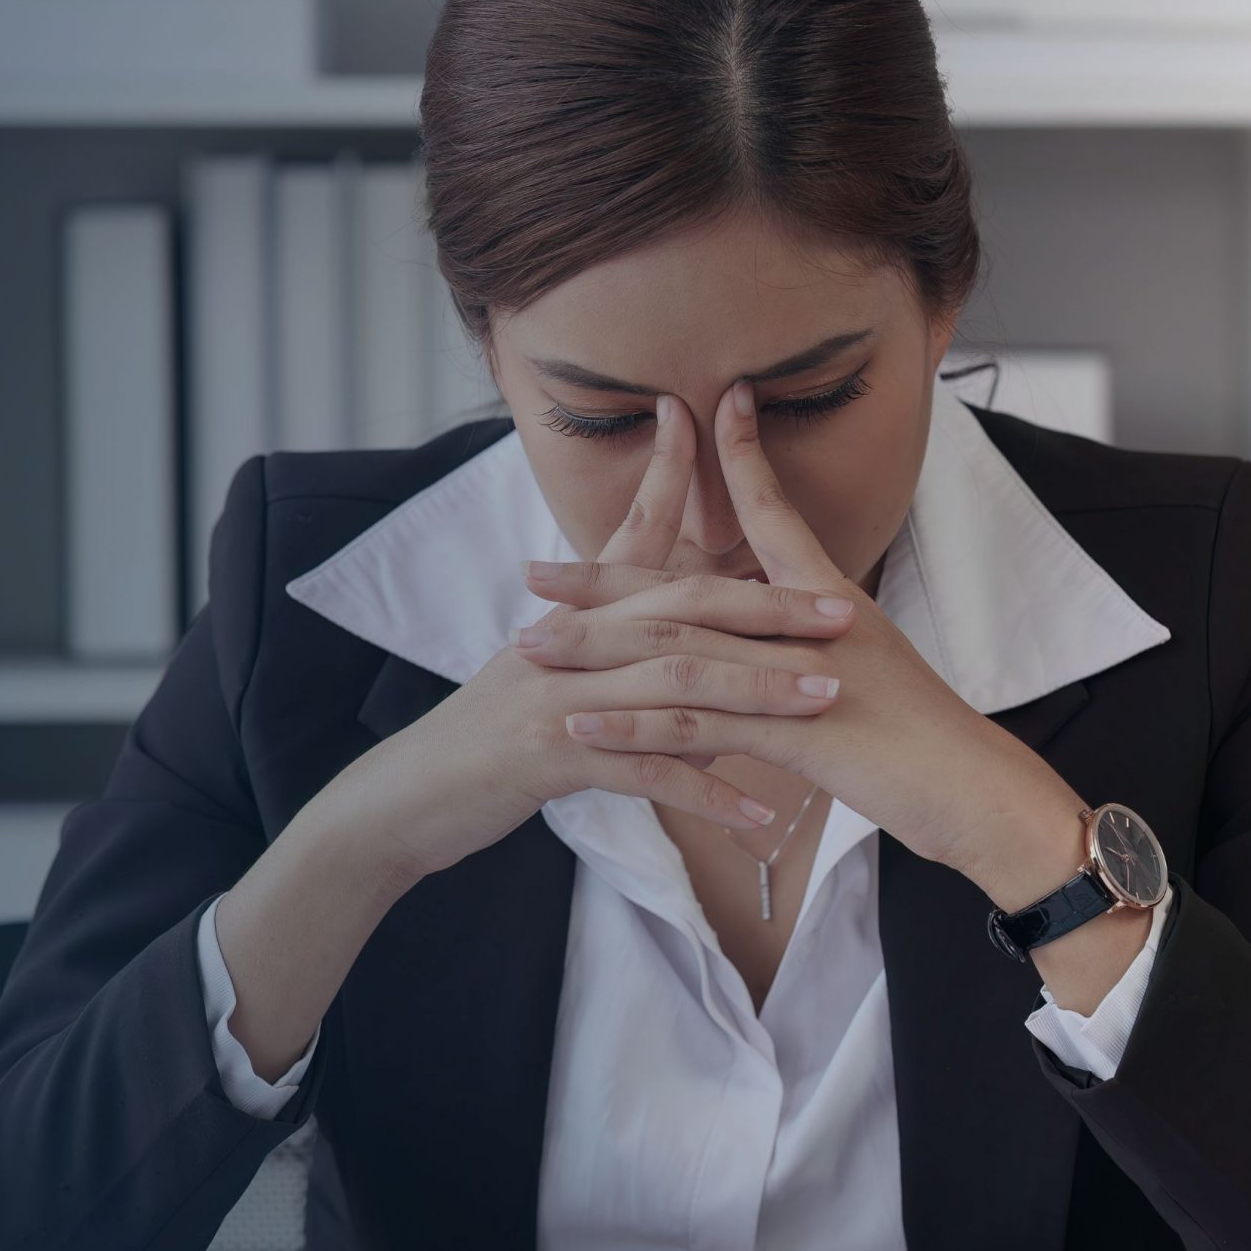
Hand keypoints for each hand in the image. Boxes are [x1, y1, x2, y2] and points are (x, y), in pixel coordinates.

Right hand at [340, 392, 859, 888]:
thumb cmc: (489, 738)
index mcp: (572, 614)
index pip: (635, 535)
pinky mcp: (547, 757)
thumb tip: (689, 658)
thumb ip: (616, 656)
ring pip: (672, 681)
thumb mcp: (549, 675)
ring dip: (754, 691)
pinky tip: (758, 814)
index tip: (735, 435)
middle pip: (679, 606)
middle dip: (766, 607)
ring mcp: (557, 695)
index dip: (678, 480)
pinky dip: (704, 790)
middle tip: (842, 614)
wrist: (408, 798)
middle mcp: (567, 639)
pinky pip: (642, 770)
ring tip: (822, 702)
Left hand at [514, 377, 1091, 895]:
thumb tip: (775, 633)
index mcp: (825, 598)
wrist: (975, 790)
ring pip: (675, 649)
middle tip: (530, 569)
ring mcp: (795, 674)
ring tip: (529, 644)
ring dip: (595, 647)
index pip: (772, 511)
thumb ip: (811, 645)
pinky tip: (579, 723)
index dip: (739, 457)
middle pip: (688, 583)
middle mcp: (805, 622)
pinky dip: (632, 722)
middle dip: (603, 575)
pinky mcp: (793, 730)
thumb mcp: (865, 673)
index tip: (706, 407)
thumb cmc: (922, 739)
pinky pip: (696, 724)